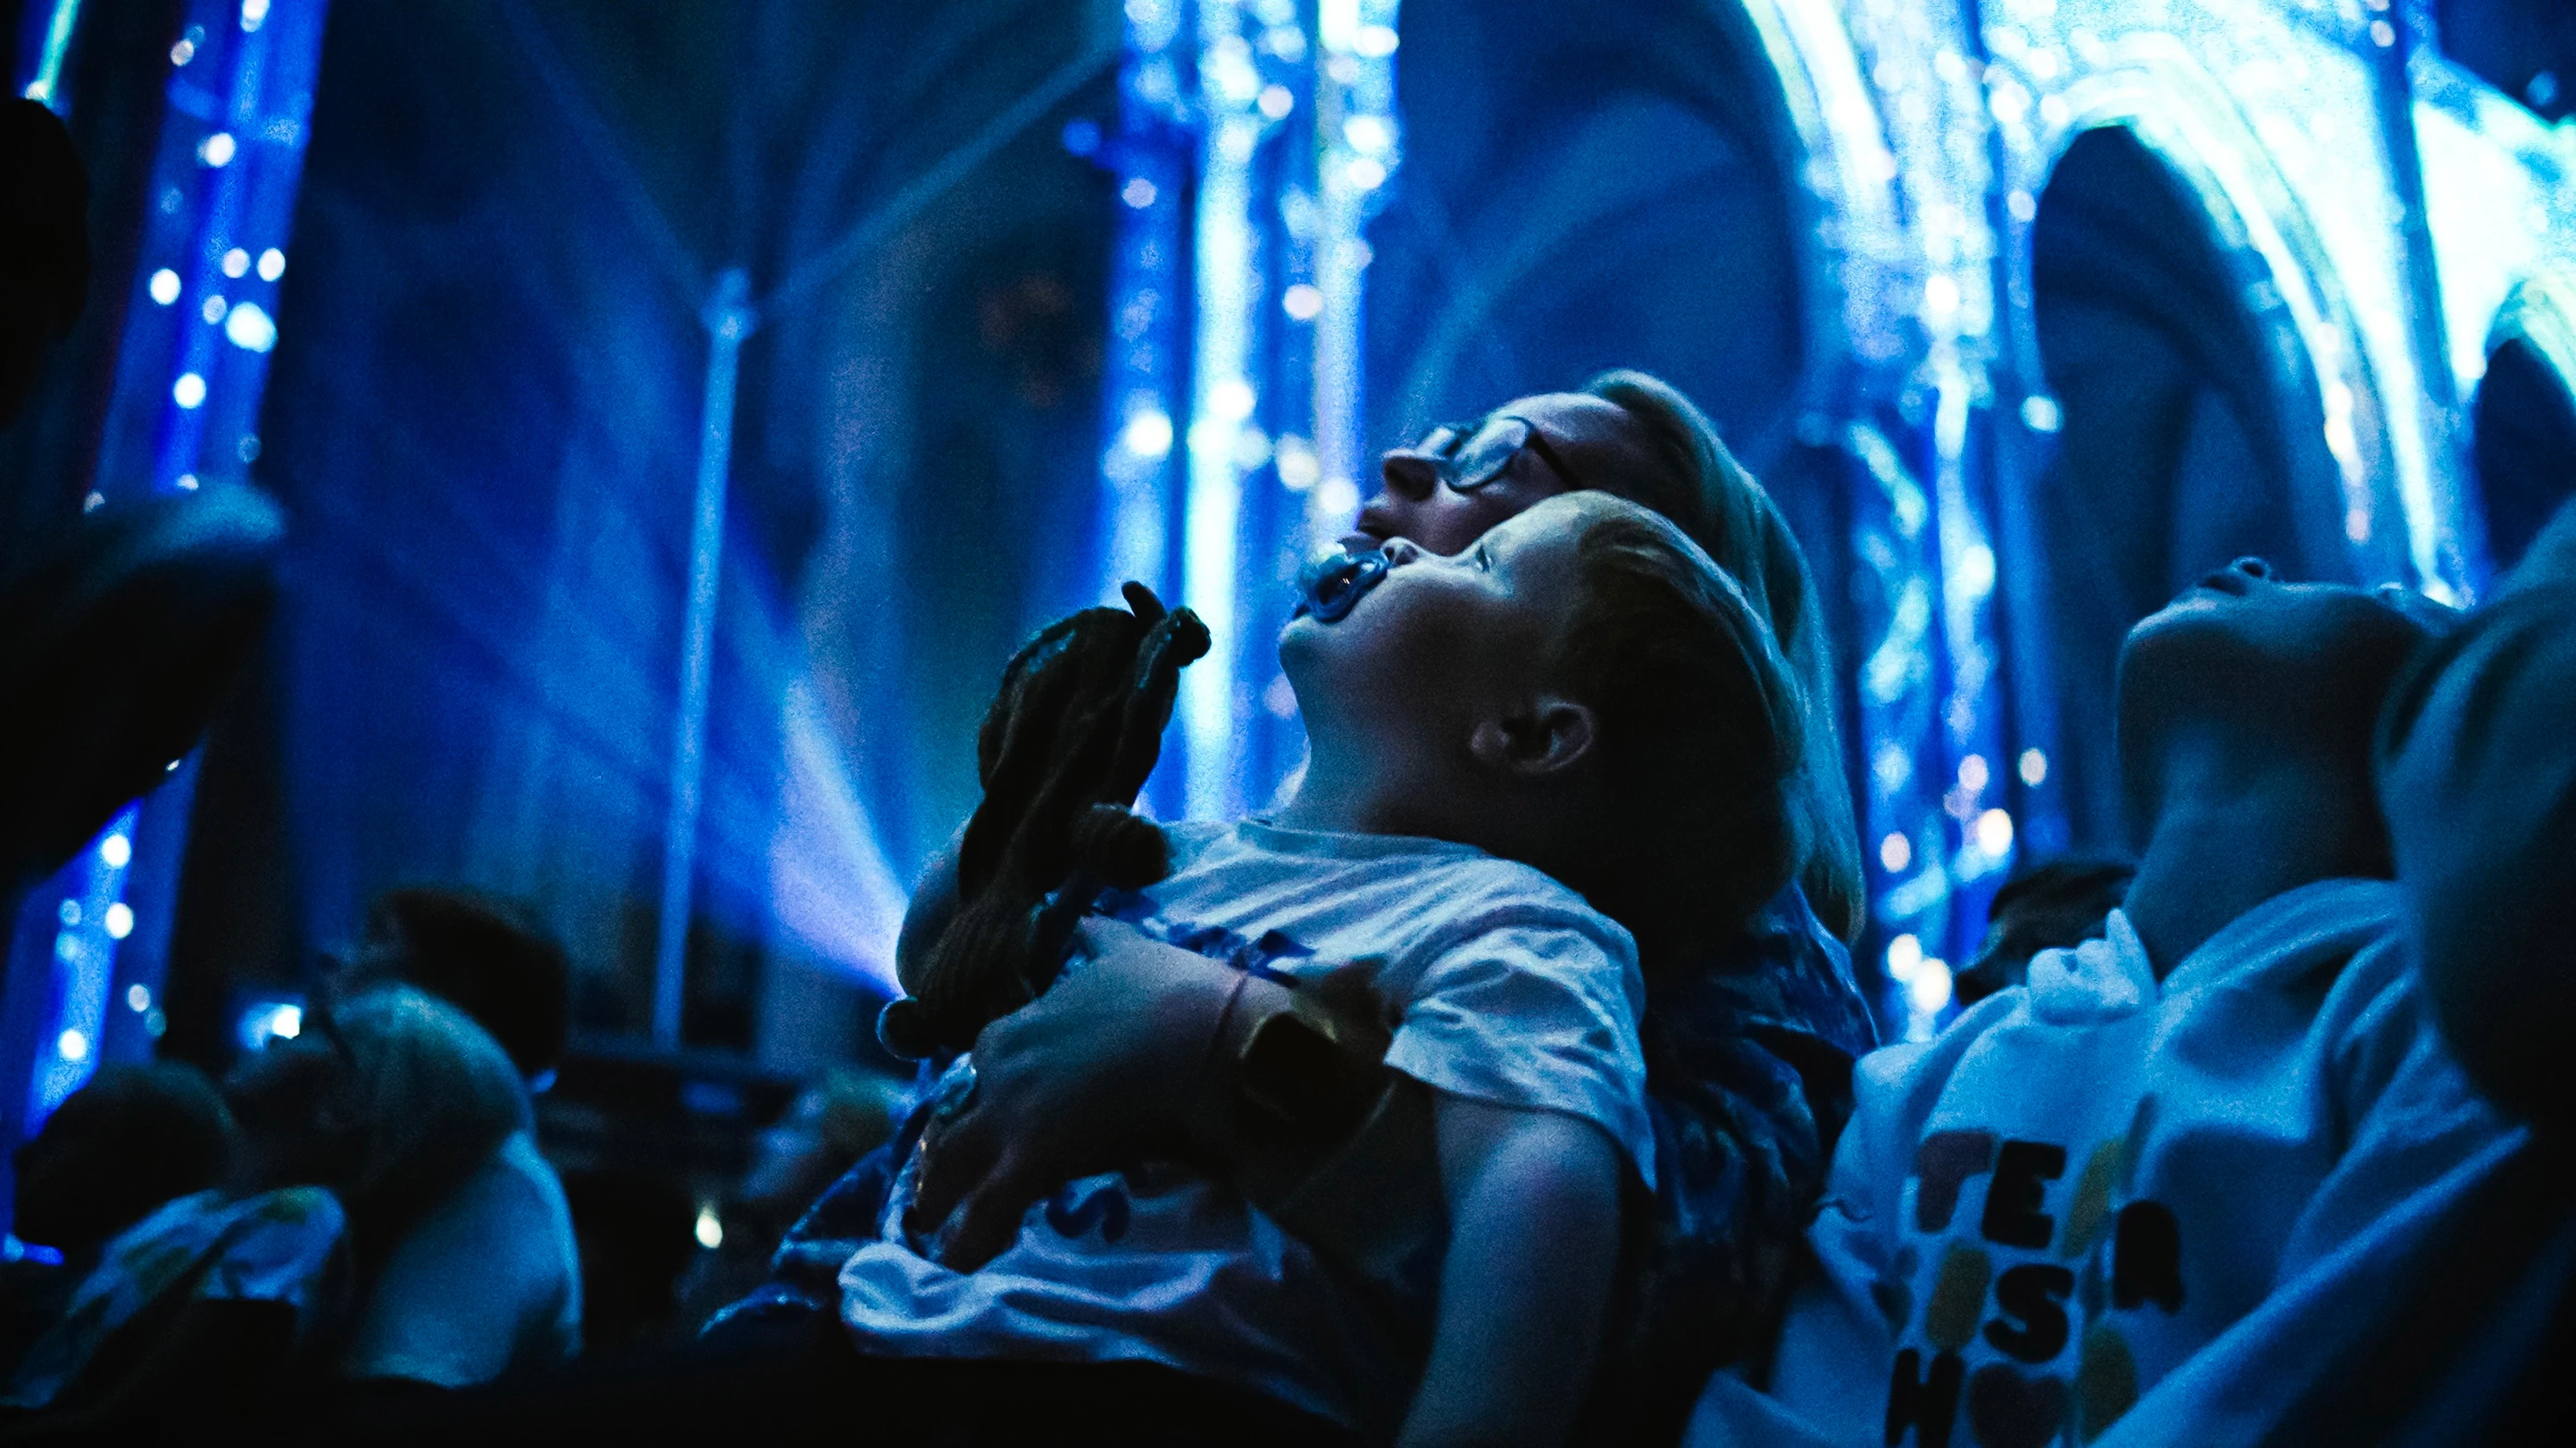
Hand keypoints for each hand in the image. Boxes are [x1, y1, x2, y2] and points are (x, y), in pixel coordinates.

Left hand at [904, 917, 1238, 1268]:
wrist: (1208, 1039)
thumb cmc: (1176, 997)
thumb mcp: (1129, 953)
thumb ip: (1099, 940)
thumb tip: (1086, 922)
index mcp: (1020, 1023)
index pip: (984, 1064)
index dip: (990, 1093)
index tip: (996, 1111)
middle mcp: (1001, 1068)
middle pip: (951, 1120)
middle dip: (945, 1154)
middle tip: (941, 1183)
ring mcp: (1012, 1116)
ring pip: (951, 1166)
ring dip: (939, 1199)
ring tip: (934, 1229)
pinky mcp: (1033, 1161)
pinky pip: (985, 1214)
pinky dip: (968, 1242)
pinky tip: (960, 1263)